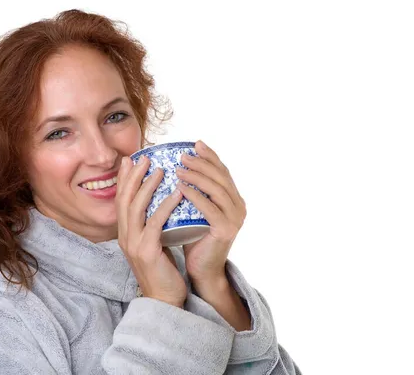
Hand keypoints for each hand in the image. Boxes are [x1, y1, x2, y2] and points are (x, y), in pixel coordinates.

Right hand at [116, 155, 187, 307]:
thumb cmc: (163, 270)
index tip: (131, 160)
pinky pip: (155, 223)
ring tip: (160, 168)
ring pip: (136, 207)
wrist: (164, 299)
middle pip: (124, 199)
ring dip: (147, 185)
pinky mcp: (146, 251)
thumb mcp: (153, 243)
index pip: (121, 200)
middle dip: (133, 176)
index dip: (124, 179)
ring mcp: (133, 244)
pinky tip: (176, 193)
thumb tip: (161, 203)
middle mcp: (125, 236)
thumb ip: (152, 225)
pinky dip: (165, 205)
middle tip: (144, 157)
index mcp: (125, 233)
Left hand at [175, 140, 246, 285]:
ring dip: (197, 176)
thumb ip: (193, 191)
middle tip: (183, 155)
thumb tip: (174, 167)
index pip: (222, 171)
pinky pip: (210, 208)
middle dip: (202, 162)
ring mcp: (235, 218)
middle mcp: (239, 206)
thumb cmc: (193, 238)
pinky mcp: (226, 230)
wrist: (202, 270)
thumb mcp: (194, 210)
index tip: (195, 143)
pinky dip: (195, 195)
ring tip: (178, 168)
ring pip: (217, 189)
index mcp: (233, 199)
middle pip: (221, 177)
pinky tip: (180, 187)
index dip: (211, 156)